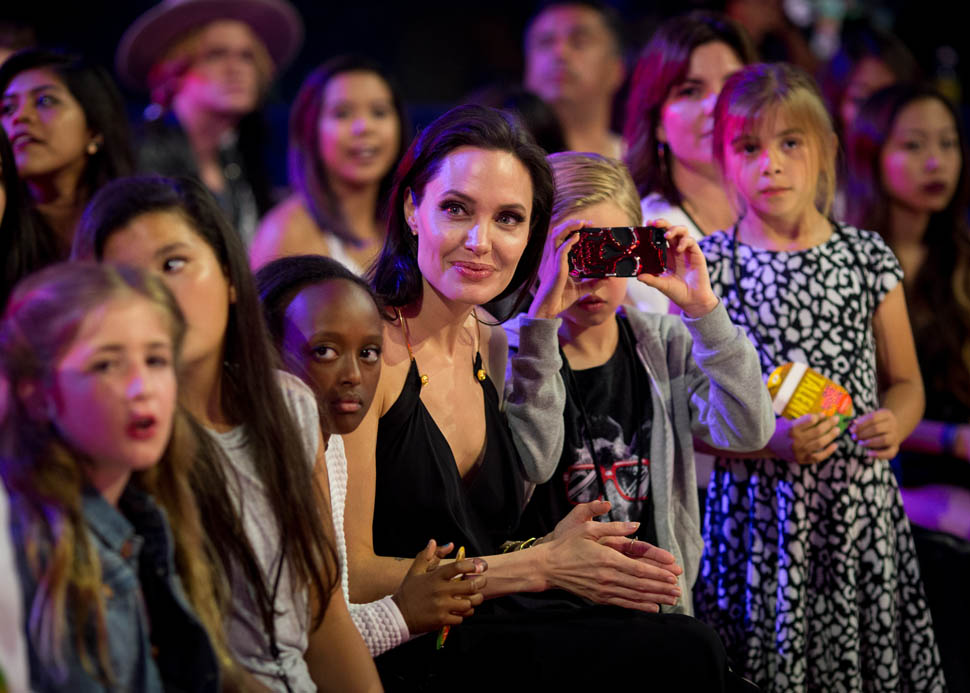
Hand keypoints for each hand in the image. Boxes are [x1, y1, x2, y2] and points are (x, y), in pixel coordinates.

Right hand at [391, 540, 486, 633]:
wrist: (397, 615)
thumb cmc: (408, 592)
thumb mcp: (414, 571)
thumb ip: (426, 555)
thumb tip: (434, 542)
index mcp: (435, 577)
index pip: (459, 567)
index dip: (472, 565)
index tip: (477, 567)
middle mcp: (440, 591)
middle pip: (470, 586)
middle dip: (480, 583)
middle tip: (482, 581)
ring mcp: (442, 606)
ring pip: (469, 603)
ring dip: (474, 601)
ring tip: (473, 598)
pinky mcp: (442, 620)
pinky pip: (461, 618)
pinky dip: (463, 615)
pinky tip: (460, 611)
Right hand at [527, 219, 582, 318]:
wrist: (548, 309)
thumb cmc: (559, 299)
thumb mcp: (580, 290)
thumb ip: (592, 284)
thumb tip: (606, 279)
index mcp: (557, 261)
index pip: (561, 239)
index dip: (571, 230)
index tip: (586, 227)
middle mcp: (553, 258)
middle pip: (557, 233)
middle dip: (571, 224)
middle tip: (586, 222)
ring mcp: (552, 262)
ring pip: (556, 237)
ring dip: (569, 228)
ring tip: (581, 223)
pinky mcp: (555, 268)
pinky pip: (561, 251)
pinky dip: (569, 242)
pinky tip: (577, 236)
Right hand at [536, 502, 681, 611]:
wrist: (547, 566)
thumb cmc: (568, 544)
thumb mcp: (588, 528)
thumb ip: (614, 527)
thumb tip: (636, 526)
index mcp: (607, 558)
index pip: (639, 568)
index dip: (658, 573)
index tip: (674, 575)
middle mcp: (607, 576)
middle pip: (641, 584)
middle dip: (662, 588)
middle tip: (679, 590)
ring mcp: (603, 590)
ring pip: (635, 596)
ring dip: (655, 598)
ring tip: (672, 600)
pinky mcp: (598, 598)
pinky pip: (623, 604)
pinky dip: (639, 606)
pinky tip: (652, 607)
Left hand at [636, 220, 717, 317]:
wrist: (693, 300)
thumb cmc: (677, 292)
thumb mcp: (661, 285)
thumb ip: (651, 280)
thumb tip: (638, 276)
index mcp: (666, 255)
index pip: (659, 237)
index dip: (654, 229)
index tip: (646, 224)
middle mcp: (676, 250)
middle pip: (670, 230)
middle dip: (663, 223)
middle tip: (655, 223)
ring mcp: (686, 251)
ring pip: (682, 231)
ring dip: (674, 229)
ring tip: (667, 235)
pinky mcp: (696, 254)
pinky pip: (691, 241)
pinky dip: (684, 242)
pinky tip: (678, 249)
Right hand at [769, 413, 839, 464]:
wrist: (767, 446)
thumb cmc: (777, 430)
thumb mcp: (785, 421)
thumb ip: (801, 420)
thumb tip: (820, 416)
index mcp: (791, 428)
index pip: (810, 420)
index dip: (819, 416)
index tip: (823, 415)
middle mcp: (797, 440)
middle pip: (818, 431)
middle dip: (829, 424)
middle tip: (836, 419)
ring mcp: (800, 451)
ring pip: (820, 443)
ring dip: (831, 436)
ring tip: (837, 430)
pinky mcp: (802, 459)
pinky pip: (818, 457)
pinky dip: (828, 452)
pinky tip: (835, 445)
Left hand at [850, 409, 900, 458]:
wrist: (894, 428)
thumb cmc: (878, 422)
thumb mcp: (871, 417)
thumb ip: (861, 420)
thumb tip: (853, 425)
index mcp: (886, 414)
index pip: (873, 418)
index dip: (860, 425)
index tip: (851, 430)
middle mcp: (893, 425)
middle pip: (877, 429)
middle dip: (863, 434)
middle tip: (854, 437)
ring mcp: (895, 437)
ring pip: (884, 440)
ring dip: (869, 442)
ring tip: (860, 443)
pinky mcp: (895, 448)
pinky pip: (889, 453)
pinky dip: (879, 454)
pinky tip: (868, 453)